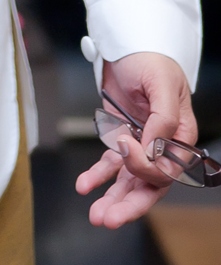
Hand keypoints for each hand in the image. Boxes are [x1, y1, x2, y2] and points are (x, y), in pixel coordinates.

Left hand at [75, 51, 196, 227]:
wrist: (127, 47)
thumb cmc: (151, 61)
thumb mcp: (161, 83)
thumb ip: (163, 118)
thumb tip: (153, 148)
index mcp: (181, 136)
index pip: (168, 168)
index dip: (147, 168)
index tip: (125, 149)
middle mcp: (162, 147)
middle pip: (150, 185)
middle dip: (130, 204)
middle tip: (108, 218)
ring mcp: (140, 146)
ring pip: (129, 182)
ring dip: (113, 199)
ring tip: (96, 215)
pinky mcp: (120, 141)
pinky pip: (110, 165)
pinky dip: (96, 176)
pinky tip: (83, 185)